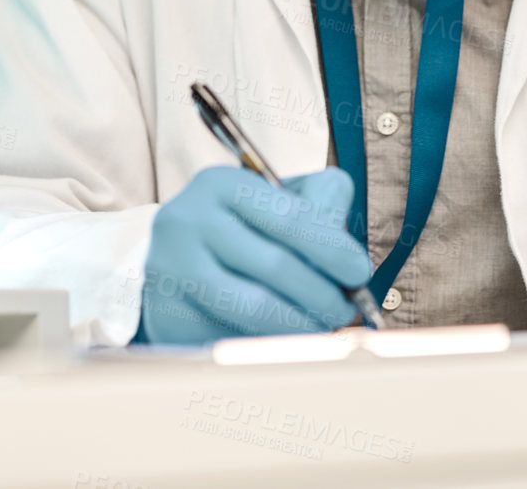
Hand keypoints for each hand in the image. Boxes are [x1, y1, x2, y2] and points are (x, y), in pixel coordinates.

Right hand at [135, 166, 372, 344]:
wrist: (172, 263)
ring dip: (302, 324)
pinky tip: (287, 341)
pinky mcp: (167, 313)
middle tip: (345, 311)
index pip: (291, 217)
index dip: (333, 249)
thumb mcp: (273, 202)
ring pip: (254, 306)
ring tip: (323, 328)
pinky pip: (233, 335)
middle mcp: (188, 218)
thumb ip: (320, 207)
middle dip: (322, 293)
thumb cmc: (240, 230)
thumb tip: (351, 260)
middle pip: (275, 264)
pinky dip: (269, 342)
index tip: (359, 273)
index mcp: (221, 183)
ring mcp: (171, 268)